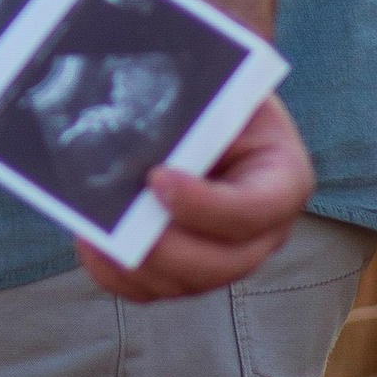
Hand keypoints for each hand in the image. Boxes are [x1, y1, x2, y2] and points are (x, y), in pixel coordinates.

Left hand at [77, 90, 313, 302]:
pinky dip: (121, 275)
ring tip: (96, 236)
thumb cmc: (216, 91)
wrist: (209, 105)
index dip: (206, 205)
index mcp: (283, 179)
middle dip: (168, 250)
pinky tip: (93, 247)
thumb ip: (198, 108)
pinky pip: (157, 288)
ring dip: (138, 266)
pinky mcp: (190, 267)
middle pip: (224, 263)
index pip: (255, 209)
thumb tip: (143, 122)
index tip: (157, 179)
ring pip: (187, 284)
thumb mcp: (220, 88)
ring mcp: (228, 255)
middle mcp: (264, 231)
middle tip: (119, 226)